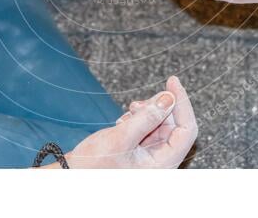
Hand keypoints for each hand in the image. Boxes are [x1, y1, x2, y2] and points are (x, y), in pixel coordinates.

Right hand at [66, 76, 197, 168]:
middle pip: (174, 126)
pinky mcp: (141, 153)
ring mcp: (151, 158)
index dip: (182, 103)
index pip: (186, 131)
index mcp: (163, 165)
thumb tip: (169, 98)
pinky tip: (124, 122)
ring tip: (129, 113)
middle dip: (159, 108)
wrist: (71, 175)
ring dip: (148, 113)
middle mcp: (161, 163)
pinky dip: (139, 120)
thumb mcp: (121, 138)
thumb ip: (148, 117)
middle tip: (137, 103)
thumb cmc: (93, 165)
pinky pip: (149, 130)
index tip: (172, 81)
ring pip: (161, 125)